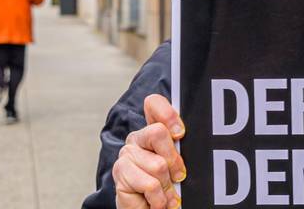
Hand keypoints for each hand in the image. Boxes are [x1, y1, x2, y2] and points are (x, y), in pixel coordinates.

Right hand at [113, 94, 187, 208]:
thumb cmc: (168, 190)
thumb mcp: (178, 166)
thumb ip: (179, 149)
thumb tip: (182, 134)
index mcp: (152, 131)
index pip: (153, 104)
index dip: (168, 114)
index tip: (180, 133)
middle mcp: (137, 139)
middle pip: (158, 132)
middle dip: (174, 160)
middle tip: (178, 177)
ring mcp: (126, 156)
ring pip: (158, 165)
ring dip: (167, 187)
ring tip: (165, 194)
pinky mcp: (120, 175)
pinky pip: (150, 184)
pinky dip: (159, 199)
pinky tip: (155, 202)